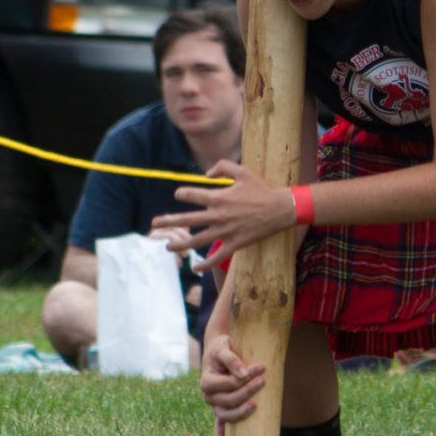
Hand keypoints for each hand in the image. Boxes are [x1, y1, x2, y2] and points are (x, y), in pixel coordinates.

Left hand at [154, 161, 296, 269]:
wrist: (282, 208)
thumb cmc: (262, 188)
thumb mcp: (243, 170)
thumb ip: (222, 167)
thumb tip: (206, 174)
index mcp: (218, 197)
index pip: (191, 195)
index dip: (182, 193)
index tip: (179, 194)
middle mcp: (218, 216)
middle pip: (187, 219)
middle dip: (168, 221)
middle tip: (154, 224)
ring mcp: (225, 232)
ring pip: (197, 241)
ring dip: (180, 245)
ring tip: (167, 248)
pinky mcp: (235, 244)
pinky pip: (216, 257)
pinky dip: (205, 264)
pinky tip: (195, 268)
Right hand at [199, 333, 265, 435]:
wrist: (218, 350)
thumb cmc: (222, 348)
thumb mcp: (224, 348)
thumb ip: (232, 359)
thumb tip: (244, 375)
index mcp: (207, 381)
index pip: (228, 383)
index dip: (245, 377)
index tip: (261, 367)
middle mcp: (208, 396)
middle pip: (229, 400)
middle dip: (247, 392)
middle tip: (263, 381)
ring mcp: (215, 405)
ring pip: (227, 414)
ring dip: (241, 412)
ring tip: (256, 404)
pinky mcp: (221, 408)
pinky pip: (219, 425)